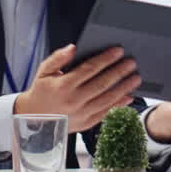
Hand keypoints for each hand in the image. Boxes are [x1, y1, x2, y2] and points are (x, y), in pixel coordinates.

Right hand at [14, 45, 139, 131]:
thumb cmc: (41, 92)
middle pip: (102, 84)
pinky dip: (119, 105)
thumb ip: (58, 58)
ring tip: (135, 78)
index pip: (89, 69)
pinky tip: (128, 96)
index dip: (105, 59)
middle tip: (131, 63)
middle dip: (119, 72)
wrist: (35, 118)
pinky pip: (106, 113)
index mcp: (63, 86)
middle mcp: (74, 100)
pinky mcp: (86, 123)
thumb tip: (72, 48)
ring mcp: (81, 114)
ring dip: (124, 88)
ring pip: (107, 99)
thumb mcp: (44, 71)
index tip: (118, 51)